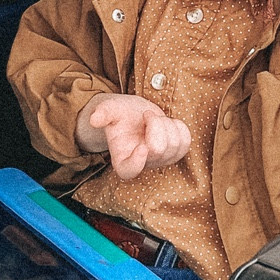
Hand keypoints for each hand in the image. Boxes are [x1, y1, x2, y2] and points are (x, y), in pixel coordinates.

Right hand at [77, 93, 191, 179]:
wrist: (135, 113)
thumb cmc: (121, 114)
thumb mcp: (110, 109)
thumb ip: (102, 113)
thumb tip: (94, 119)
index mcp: (122, 159)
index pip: (130, 170)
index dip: (138, 162)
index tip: (142, 147)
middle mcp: (143, 164)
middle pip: (159, 149)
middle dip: (156, 124)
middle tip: (146, 115)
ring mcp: (161, 161)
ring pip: (175, 144)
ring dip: (166, 123)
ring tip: (154, 119)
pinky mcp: (176, 153)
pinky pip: (186, 141)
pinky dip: (179, 127)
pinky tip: (167, 123)